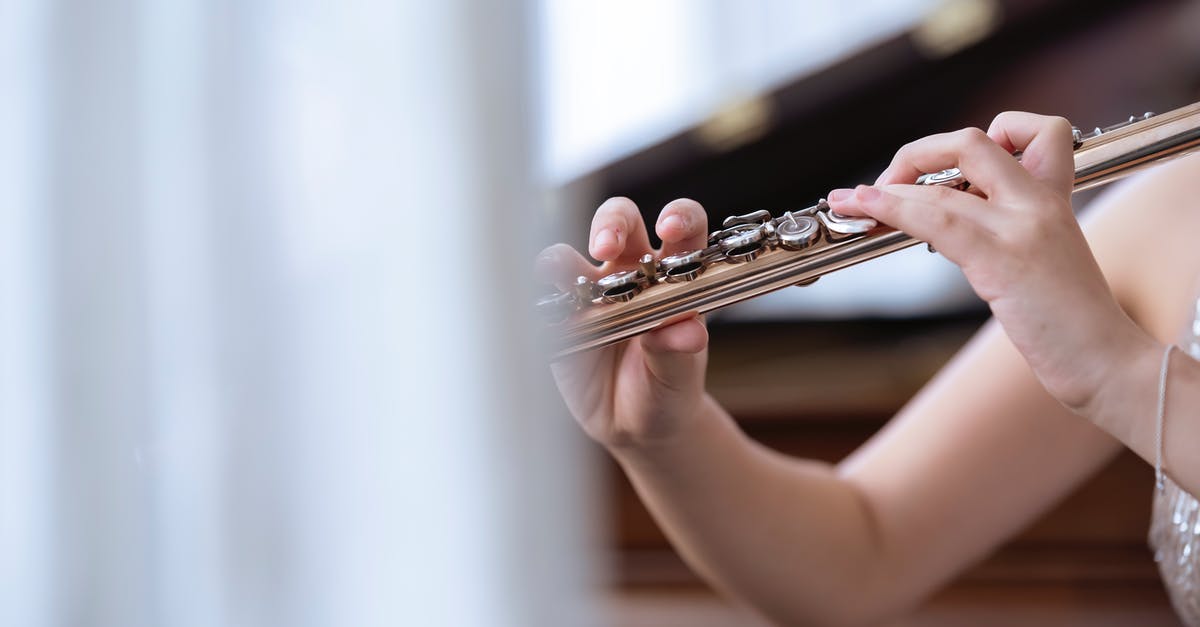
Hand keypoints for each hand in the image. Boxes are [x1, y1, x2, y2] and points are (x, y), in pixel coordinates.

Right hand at [536, 198, 712, 448]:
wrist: (634, 426)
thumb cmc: (666, 390)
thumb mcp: (679, 377)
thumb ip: (680, 351)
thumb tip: (687, 332)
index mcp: (673, 276)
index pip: (683, 228)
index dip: (678, 217)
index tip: (668, 228)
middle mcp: (631, 272)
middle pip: (620, 221)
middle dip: (611, 223)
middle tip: (605, 246)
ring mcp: (590, 292)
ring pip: (568, 255)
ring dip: (560, 259)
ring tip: (557, 274)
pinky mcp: (559, 319)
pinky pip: (542, 301)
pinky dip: (538, 302)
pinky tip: (541, 315)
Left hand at [826, 112, 1147, 413]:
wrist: (1107, 363)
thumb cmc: (1071, 323)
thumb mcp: (1044, 260)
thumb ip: (1007, 231)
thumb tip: (951, 223)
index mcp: (1055, 197)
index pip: (1034, 130)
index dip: (985, 135)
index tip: (945, 169)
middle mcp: (1041, 202)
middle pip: (972, 142)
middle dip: (916, 155)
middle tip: (884, 186)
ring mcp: (1023, 227)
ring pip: (942, 183)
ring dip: (884, 189)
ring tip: (850, 200)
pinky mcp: (1003, 259)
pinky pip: (936, 219)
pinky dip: (891, 209)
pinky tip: (865, 210)